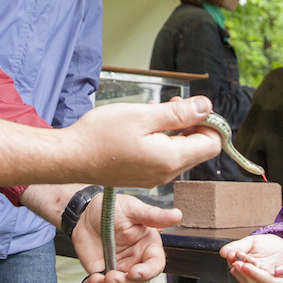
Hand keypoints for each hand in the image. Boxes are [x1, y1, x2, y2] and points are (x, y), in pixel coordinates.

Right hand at [0, 96, 220, 187]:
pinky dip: (161, 140)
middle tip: (171, 104)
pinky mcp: (141, 176)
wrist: (70, 157)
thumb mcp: (143, 115)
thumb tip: (206, 107)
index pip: (212, 144)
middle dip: (191, 124)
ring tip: (153, 112)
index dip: (209, 122)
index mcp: (171, 159)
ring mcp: (153, 177)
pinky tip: (142, 127)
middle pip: (198, 149)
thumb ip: (178, 114)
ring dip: (175, 131)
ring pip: (180, 152)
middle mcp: (166, 173)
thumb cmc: (101, 135)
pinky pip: (163, 158)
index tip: (192, 106)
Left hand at [70, 192, 181, 282]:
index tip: (134, 272)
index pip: (155, 264)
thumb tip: (177, 215)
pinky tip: (90, 282)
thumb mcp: (132, 209)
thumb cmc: (113, 207)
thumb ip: (153, 215)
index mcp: (147, 246)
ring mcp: (120, 269)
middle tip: (112, 277)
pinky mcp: (104, 273)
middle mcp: (136, 260)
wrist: (86, 212)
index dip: (148, 272)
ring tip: (98, 279)